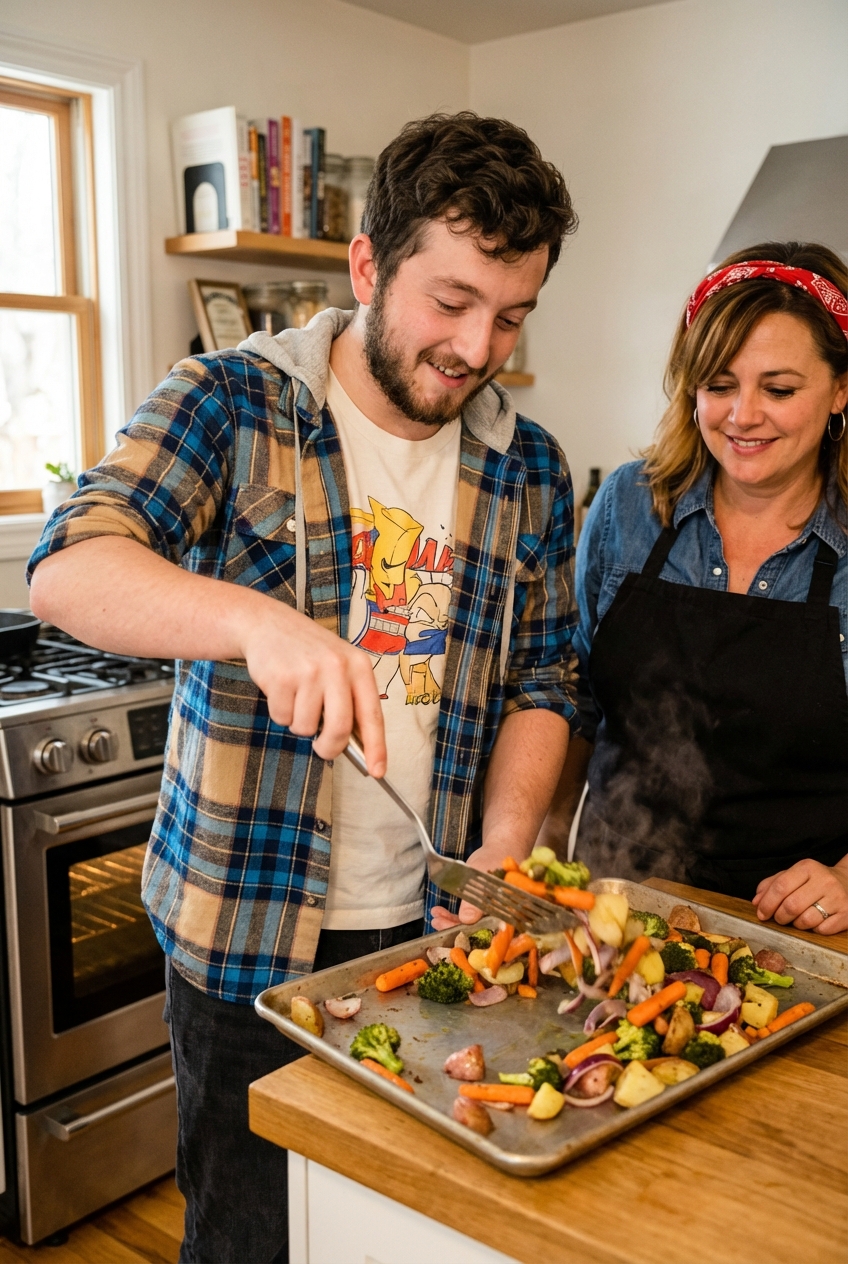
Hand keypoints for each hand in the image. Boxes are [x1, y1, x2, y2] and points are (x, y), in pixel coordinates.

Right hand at [238, 598, 385, 774]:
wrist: (268, 624)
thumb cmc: (308, 653)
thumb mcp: (337, 666)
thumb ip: (348, 700)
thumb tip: (355, 747)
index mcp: (358, 665)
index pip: (372, 714)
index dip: (376, 746)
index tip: (378, 771)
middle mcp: (337, 666)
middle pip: (339, 728)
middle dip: (329, 747)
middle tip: (322, 748)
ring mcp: (308, 671)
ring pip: (306, 727)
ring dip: (298, 723)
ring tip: (296, 697)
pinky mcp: (280, 678)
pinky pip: (282, 718)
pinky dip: (280, 712)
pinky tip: (280, 689)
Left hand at [429, 844, 508, 930]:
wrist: (502, 848)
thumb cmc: (496, 860)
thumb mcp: (482, 877)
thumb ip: (475, 900)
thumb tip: (467, 919)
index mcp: (508, 914)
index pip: (486, 932)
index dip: (464, 934)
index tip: (446, 929)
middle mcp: (502, 918)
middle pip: (477, 932)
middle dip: (454, 928)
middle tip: (436, 922)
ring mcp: (494, 914)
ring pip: (472, 926)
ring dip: (452, 922)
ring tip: (435, 915)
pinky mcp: (486, 909)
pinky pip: (470, 918)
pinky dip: (455, 916)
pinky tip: (441, 911)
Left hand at [752, 858, 847, 934]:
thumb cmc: (815, 881)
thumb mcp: (794, 875)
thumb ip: (772, 884)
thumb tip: (756, 902)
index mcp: (807, 868)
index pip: (781, 886)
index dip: (767, 903)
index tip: (761, 914)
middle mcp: (824, 881)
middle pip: (791, 906)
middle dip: (779, 916)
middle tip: (778, 919)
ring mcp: (838, 898)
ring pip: (806, 920)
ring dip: (796, 924)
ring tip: (797, 919)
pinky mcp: (847, 915)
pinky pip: (822, 930)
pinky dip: (814, 930)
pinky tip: (815, 922)